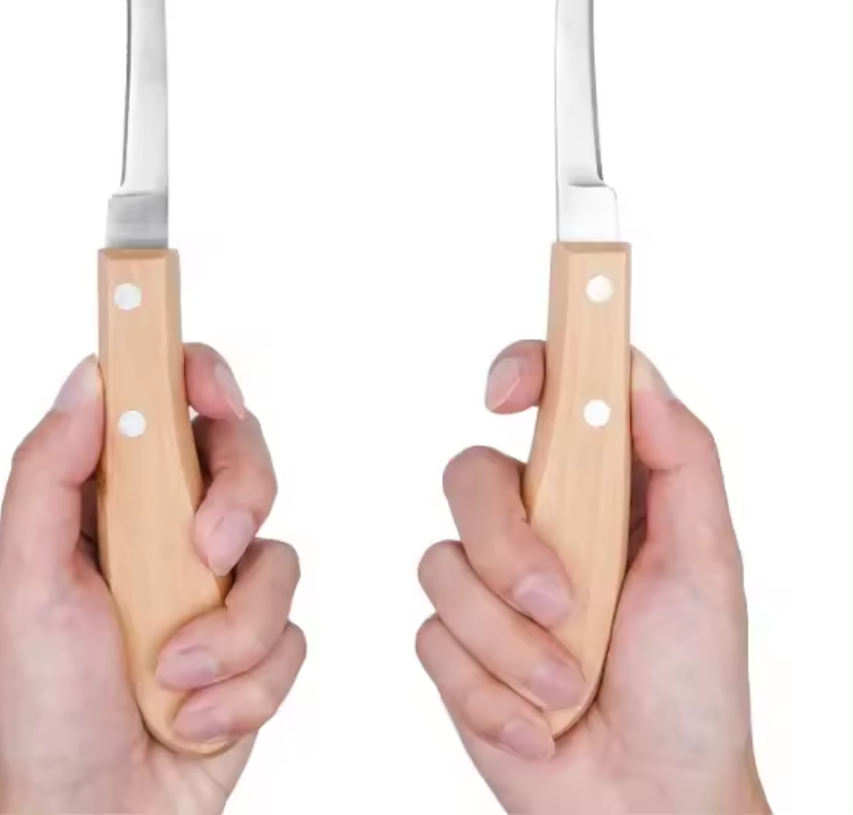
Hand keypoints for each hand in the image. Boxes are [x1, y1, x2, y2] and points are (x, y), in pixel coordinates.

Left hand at [0, 345, 304, 813]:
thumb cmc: (46, 708)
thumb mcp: (23, 583)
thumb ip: (47, 473)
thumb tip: (90, 378)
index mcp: (111, 502)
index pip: (168, 406)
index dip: (200, 377)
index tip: (212, 392)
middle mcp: (172, 531)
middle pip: (247, 460)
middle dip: (240, 500)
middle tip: (206, 551)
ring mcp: (222, 587)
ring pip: (280, 557)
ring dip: (230, 630)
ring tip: (174, 679)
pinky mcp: (259, 642)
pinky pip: (291, 635)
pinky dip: (245, 685)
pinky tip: (195, 717)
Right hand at [416, 343, 770, 813]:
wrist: (645, 803)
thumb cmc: (690, 685)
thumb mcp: (709, 564)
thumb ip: (682, 458)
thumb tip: (635, 374)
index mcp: (598, 490)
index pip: (549, 397)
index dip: (520, 370)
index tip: (505, 395)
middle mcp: (536, 523)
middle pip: (469, 475)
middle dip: (506, 545)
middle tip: (559, 603)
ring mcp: (488, 584)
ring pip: (442, 563)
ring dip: (509, 642)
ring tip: (567, 685)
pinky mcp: (455, 644)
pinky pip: (433, 638)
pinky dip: (490, 691)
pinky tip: (537, 723)